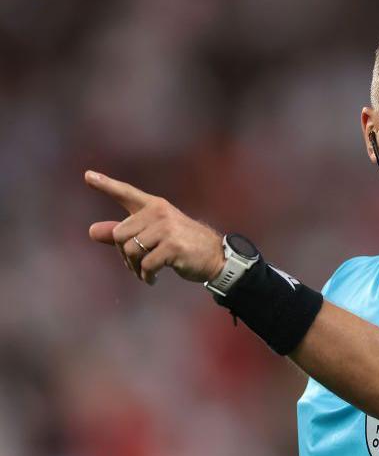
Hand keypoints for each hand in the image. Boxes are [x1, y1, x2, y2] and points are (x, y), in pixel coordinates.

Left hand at [85, 170, 224, 284]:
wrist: (215, 256)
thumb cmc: (182, 244)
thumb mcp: (153, 236)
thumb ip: (124, 234)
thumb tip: (91, 231)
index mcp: (154, 206)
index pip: (126, 193)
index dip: (105, 185)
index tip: (87, 176)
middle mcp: (159, 212)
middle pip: (119, 235)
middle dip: (124, 254)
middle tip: (137, 264)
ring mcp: (167, 228)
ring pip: (130, 250)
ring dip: (134, 267)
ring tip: (145, 273)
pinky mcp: (173, 246)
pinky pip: (146, 264)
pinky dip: (146, 276)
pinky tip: (152, 279)